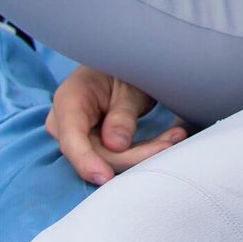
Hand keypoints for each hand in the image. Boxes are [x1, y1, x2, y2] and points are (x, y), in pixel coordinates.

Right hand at [46, 65, 185, 185]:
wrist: (115, 63)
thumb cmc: (118, 68)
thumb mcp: (126, 85)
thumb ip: (121, 114)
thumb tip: (116, 145)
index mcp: (69, 101)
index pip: (72, 139)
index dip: (86, 161)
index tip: (105, 177)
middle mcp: (67, 123)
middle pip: (97, 153)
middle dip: (135, 153)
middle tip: (170, 141)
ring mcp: (78, 136)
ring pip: (110, 158)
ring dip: (144, 152)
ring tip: (175, 136)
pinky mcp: (93, 144)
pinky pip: (116, 155)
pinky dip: (142, 150)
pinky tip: (168, 139)